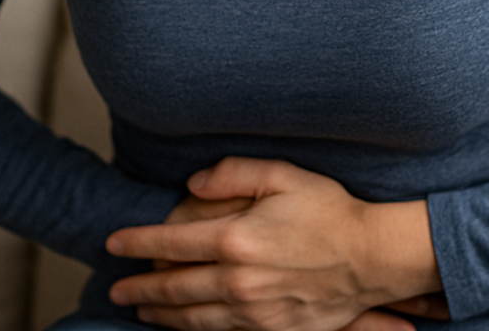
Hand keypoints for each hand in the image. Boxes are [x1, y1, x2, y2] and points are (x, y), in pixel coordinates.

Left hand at [105, 157, 443, 330]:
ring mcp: (253, 310)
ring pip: (192, 317)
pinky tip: (185, 323)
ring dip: (161, 314)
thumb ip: (233, 173)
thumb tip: (193, 184)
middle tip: (117, 286)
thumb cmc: (332, 213)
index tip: (115, 243)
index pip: (170, 243)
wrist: (374, 259)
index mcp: (236, 239)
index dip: (137, 243)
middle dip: (139, 287)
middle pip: (173, 288)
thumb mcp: (283, 175)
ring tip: (140, 309)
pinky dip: (195, 328)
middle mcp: (238, 280)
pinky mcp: (271, 328)